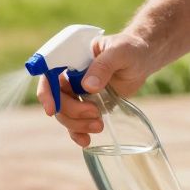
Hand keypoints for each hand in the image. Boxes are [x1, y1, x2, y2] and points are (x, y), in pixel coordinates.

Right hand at [36, 30, 154, 146]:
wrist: (142, 60)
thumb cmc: (129, 49)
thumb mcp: (119, 52)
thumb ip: (103, 66)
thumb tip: (87, 86)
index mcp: (71, 59)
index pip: (48, 75)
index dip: (46, 92)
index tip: (52, 110)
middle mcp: (70, 76)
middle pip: (57, 99)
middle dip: (72, 111)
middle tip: (94, 113)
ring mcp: (78, 93)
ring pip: (65, 114)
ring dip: (77, 124)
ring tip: (99, 125)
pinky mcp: (89, 106)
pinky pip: (76, 122)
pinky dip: (78, 133)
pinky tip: (86, 140)